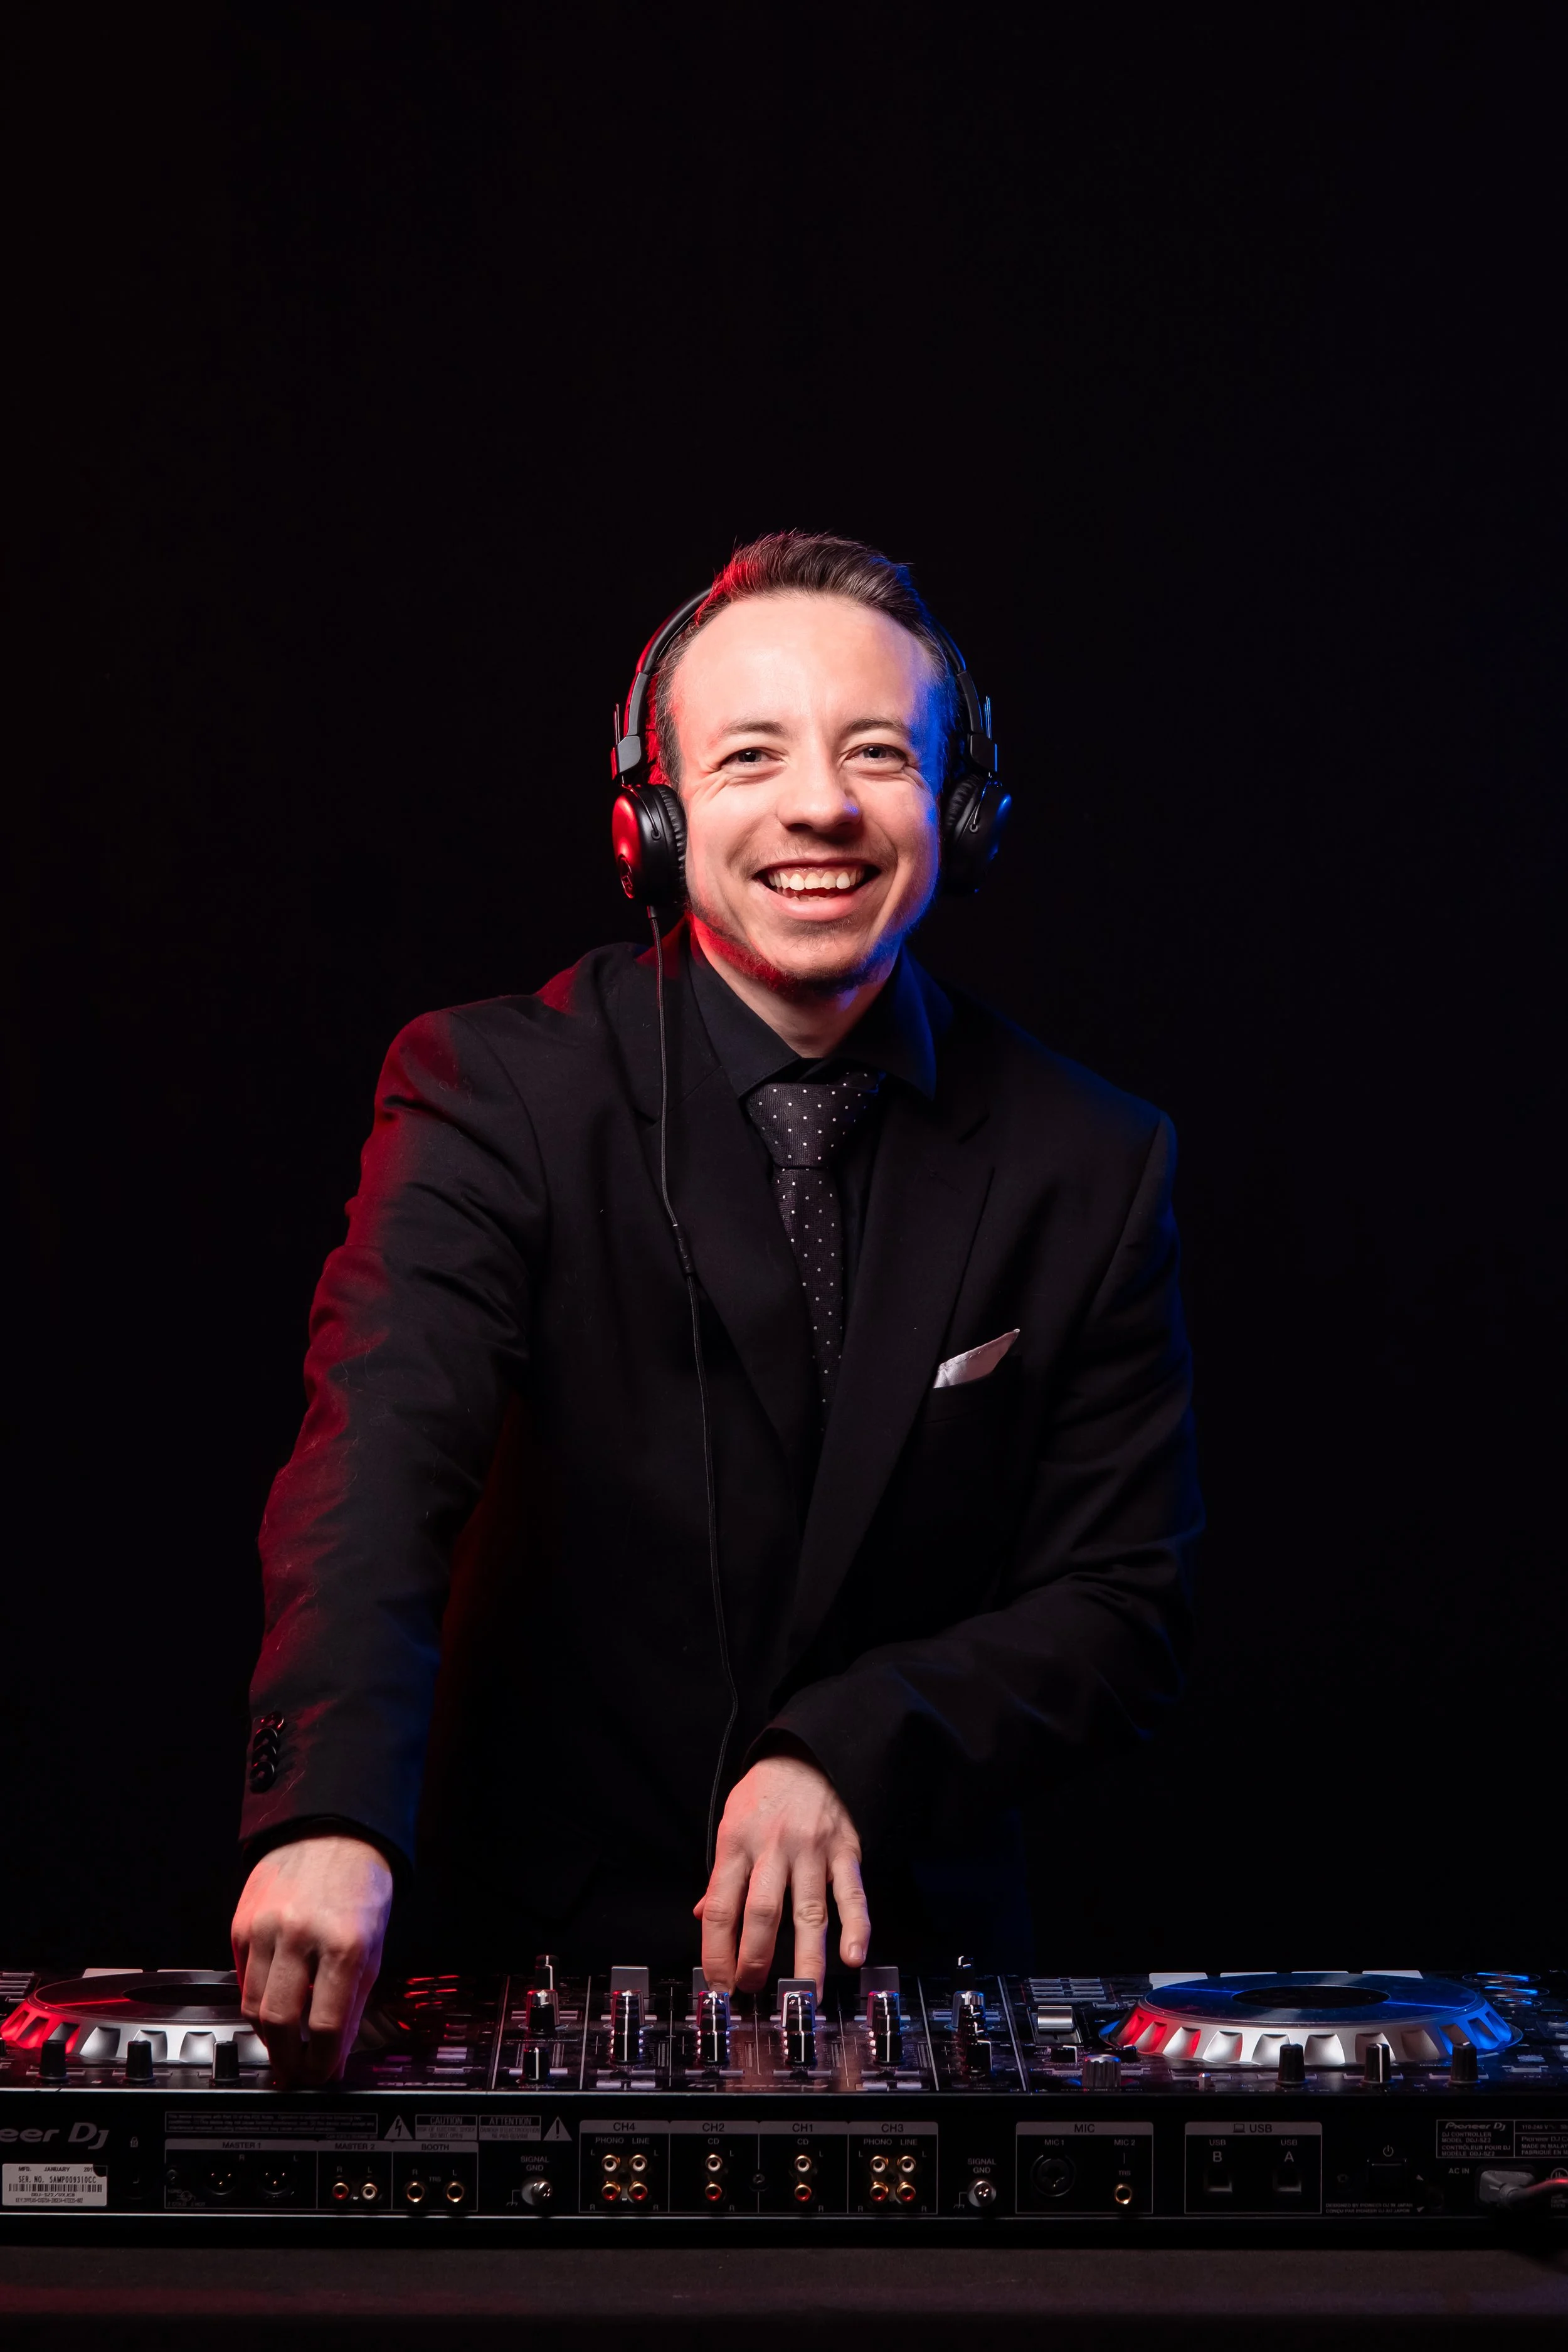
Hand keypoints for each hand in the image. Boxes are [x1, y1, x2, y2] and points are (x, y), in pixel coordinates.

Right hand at [231, 1835, 391, 2084]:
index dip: (322, 2063)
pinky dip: (254, 1998)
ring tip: (283, 2044)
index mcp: (345, 1944)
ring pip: (253, 2007)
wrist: (331, 1830)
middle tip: (296, 2073)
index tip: (321, 2076)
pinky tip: (271, 2002)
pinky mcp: (242, 1923)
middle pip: (282, 2023)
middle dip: (288, 2060)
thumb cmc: (360, 1885)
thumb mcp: (374, 1943)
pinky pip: (241, 1978)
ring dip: (267, 2036)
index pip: (327, 2026)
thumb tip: (336, 2053)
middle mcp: (301, 1935)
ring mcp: (266, 1928)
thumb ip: (354, 2000)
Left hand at [694, 1754, 869, 1995]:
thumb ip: (721, 1875)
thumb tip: (704, 1917)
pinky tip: (853, 1956)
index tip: (718, 1985)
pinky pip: (851, 1894)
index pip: (721, 1908)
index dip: (717, 1952)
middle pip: (762, 1913)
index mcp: (736, 1843)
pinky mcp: (844, 1851)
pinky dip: (856, 1927)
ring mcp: (811, 1850)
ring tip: (803, 1996)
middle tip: (752, 1992)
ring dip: (807, 1960)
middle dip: (756, 1961)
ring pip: (809, 1913)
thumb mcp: (730, 1824)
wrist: (805, 1754)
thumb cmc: (764, 1795)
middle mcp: (772, 1848)